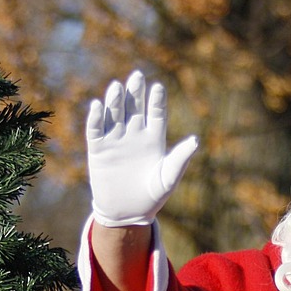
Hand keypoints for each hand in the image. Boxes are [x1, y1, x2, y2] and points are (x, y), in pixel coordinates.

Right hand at [86, 71, 197, 227]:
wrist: (127, 213)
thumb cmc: (153, 197)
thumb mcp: (168, 179)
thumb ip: (179, 159)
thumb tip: (195, 140)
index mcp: (154, 138)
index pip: (156, 113)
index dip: (156, 100)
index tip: (157, 87)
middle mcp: (134, 134)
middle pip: (135, 107)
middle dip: (135, 92)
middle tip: (137, 76)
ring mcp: (116, 140)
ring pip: (114, 114)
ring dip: (115, 100)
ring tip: (117, 87)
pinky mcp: (98, 149)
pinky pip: (95, 130)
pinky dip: (95, 118)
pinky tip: (97, 106)